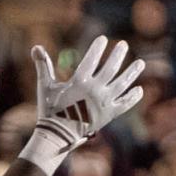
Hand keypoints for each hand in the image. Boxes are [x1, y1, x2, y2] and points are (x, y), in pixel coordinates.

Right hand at [22, 36, 145, 171]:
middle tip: (123, 44)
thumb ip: (43, 65)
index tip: (103, 38)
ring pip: (122, 84)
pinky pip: (124, 104)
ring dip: (132, 72)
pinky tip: (139, 89)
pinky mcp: (109, 115)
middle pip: (111, 68)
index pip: (91, 60)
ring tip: (140, 62)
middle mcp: (95, 91)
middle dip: (118, 55)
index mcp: (79, 82)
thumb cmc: (50, 109)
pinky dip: (132, 97)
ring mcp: (104, 103)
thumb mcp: (44, 86)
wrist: (58, 136)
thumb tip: (35, 46)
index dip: (97, 48)